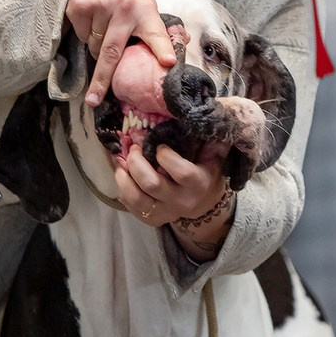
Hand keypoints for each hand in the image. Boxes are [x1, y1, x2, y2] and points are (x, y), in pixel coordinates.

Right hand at [65, 0, 176, 105]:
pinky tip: (91, 19)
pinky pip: (81, 35)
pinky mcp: (81, 6)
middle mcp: (124, 7)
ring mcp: (101, 5)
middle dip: (103, 79)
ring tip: (103, 28)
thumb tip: (184, 42)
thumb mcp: (145, 6)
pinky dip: (84, 34)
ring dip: (97, 47)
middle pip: (113, 52)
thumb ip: (158, 28)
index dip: (163, 48)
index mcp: (146, 10)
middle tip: (95, 99)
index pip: (156, 32)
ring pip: (94, 46)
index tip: (169, 62)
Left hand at [115, 144, 233, 259]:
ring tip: (121, 162)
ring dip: (123, 177)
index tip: (159, 146)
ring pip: (137, 198)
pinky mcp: (152, 219)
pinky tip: (123, 174)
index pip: (182, 173)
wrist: (203, 201)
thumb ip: (213, 139)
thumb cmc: (205, 169)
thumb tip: (213, 117)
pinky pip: (131, 207)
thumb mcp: (214, 154)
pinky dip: (122, 188)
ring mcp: (166, 213)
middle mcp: (182, 201)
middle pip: (152, 184)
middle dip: (137, 162)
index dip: (167, 157)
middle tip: (134, 148)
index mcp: (199, 183)